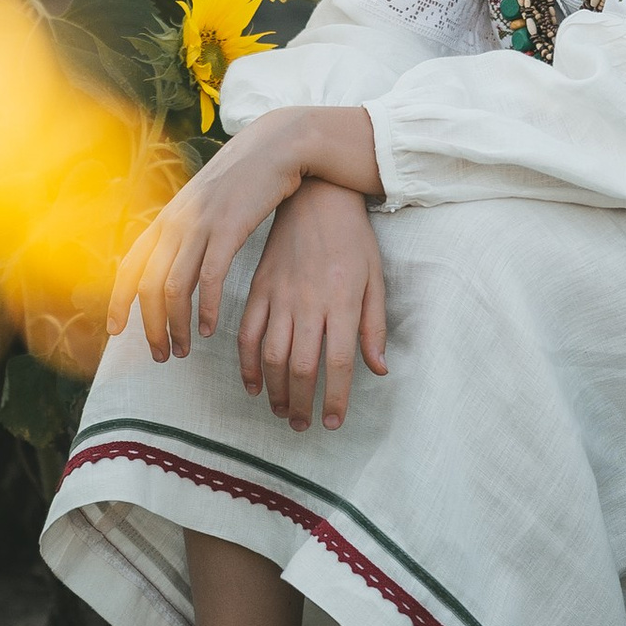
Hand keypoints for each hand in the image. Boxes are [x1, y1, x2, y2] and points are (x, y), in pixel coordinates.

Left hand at [111, 108, 316, 360]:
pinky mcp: (228, 229)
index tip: (116, 331)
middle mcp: (175, 222)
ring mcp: (200, 225)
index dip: (118, 301)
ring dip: (175, 325)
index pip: (128, 266)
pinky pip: (209, 279)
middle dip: (149, 327)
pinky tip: (210, 329)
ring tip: (183, 349)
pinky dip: (205, 309)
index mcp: (167, 218)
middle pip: (146, 285)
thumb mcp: (205, 203)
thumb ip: (187, 230)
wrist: (278, 146)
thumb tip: (174, 261)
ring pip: (173, 288)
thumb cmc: (244, 180)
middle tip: (160, 355)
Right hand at [244, 177, 388, 423]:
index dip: (336, 398)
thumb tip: (379, 369)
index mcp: (342, 302)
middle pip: (302, 367)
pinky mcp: (259, 289)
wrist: (316, 199)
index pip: (339, 363)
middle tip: (302, 426)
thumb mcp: (375, 279)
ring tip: (282, 412)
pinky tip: (254, 385)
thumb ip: (374, 326)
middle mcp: (309, 303)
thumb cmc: (353, 240)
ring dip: (275, 391)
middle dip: (302, 403)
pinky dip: (247, 364)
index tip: (334, 422)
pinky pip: (247, 334)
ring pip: (272, 355)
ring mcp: (280, 296)